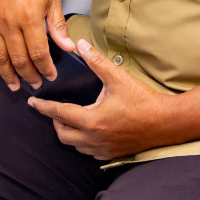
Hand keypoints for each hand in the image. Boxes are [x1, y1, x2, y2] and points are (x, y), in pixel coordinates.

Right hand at [0, 0, 73, 90]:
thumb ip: (58, 25)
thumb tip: (67, 47)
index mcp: (29, 17)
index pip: (38, 53)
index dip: (45, 68)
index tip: (51, 75)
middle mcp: (9, 23)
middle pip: (19, 60)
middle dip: (29, 76)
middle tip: (36, 84)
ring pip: (0, 58)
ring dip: (8, 75)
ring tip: (15, 85)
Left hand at [27, 40, 173, 159]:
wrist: (166, 123)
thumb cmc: (143, 101)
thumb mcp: (118, 77)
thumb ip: (96, 61)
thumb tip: (80, 45)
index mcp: (91, 120)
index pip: (59, 113)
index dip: (43, 106)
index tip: (32, 102)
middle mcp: (93, 139)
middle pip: (62, 134)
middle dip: (55, 121)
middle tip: (55, 108)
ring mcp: (102, 149)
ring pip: (74, 145)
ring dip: (68, 133)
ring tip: (70, 118)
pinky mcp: (112, 154)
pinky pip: (88, 152)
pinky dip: (83, 142)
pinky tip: (89, 131)